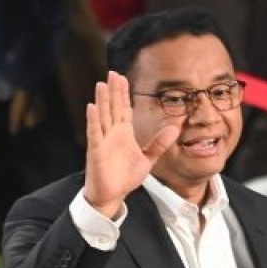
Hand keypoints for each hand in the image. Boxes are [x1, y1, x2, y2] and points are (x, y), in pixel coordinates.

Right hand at [82, 72, 179, 217]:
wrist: (113, 195)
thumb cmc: (126, 176)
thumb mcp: (147, 159)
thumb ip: (159, 143)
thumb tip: (175, 129)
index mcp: (124, 134)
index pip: (124, 109)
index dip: (124, 94)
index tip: (123, 78)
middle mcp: (112, 134)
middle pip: (113, 108)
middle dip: (113, 91)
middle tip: (113, 72)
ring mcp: (103, 141)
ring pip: (103, 116)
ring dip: (102, 100)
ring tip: (102, 83)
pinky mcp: (96, 151)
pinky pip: (94, 133)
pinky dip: (93, 120)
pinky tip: (92, 106)